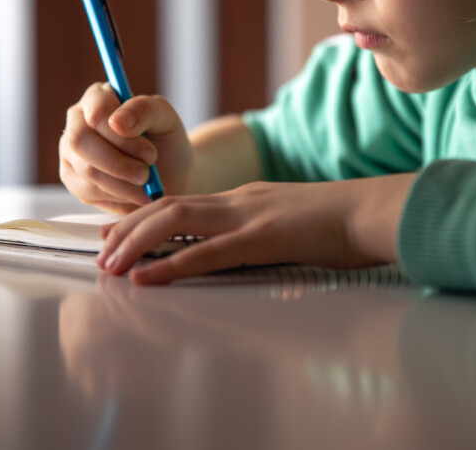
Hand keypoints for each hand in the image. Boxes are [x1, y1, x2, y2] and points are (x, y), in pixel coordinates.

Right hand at [59, 83, 192, 213]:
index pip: (96, 113)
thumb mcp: (167, 120)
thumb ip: (145, 110)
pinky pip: (88, 191)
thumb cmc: (167, 142)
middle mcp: (77, 121)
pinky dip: (118, 196)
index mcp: (98, 97)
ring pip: (87, 170)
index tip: (150, 154)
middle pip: (81, 141)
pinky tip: (136, 193)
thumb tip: (117, 121)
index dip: (122, 138)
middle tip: (146, 175)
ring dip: (123, 183)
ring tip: (147, 185)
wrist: (171, 174)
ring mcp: (70, 151)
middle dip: (118, 163)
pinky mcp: (72, 179)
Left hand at [95, 173, 416, 283]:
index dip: (144, 214)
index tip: (117, 229)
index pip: (184, 201)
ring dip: (136, 242)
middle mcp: (240, 201)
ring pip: (177, 221)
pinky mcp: (263, 238)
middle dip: (128, 226)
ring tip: (109, 263)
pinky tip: (146, 278)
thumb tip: (247, 255)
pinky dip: (170, 264)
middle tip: (100, 248)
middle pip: (169, 205)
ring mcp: (250, 216)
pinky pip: (208, 252)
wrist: (375, 210)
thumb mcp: (293, 225)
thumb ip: (264, 235)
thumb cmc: (344, 223)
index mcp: (247, 199)